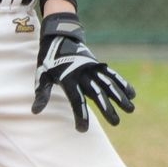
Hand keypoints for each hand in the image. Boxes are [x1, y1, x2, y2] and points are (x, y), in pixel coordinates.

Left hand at [32, 12, 135, 131]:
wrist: (59, 37)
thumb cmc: (49, 60)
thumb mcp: (42, 75)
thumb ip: (42, 94)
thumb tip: (35, 112)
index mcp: (67, 78)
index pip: (76, 100)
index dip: (80, 115)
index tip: (83, 129)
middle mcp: (82, 74)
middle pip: (97, 93)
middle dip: (107, 108)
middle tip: (116, 123)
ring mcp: (92, 68)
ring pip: (108, 84)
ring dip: (120, 97)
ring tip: (131, 109)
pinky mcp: (98, 64)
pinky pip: (112, 75)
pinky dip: (122, 83)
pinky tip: (132, 93)